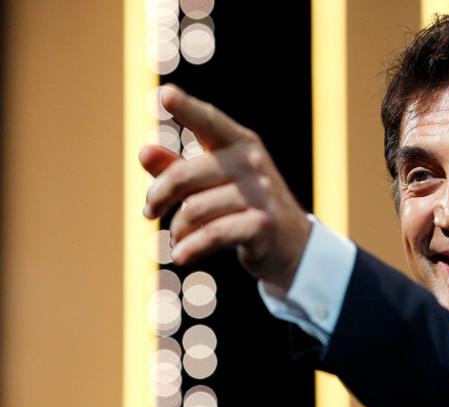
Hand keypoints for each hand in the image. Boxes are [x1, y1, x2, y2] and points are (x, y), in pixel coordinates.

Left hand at [140, 85, 311, 289]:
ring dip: (177, 229)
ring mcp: (260, 194)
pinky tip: (180, 256)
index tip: (165, 95)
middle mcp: (252, 163)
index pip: (209, 122)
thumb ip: (178, 167)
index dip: (187, 108)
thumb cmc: (244, 207)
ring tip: (177, 237)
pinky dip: (190, 248)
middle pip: (183, 175)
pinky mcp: (262, 225)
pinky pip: (212, 235)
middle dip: (158, 196)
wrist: (292, 244)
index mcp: (240, 143)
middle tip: (149, 211)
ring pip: (193, 209)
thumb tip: (144, 151)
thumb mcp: (214, 183)